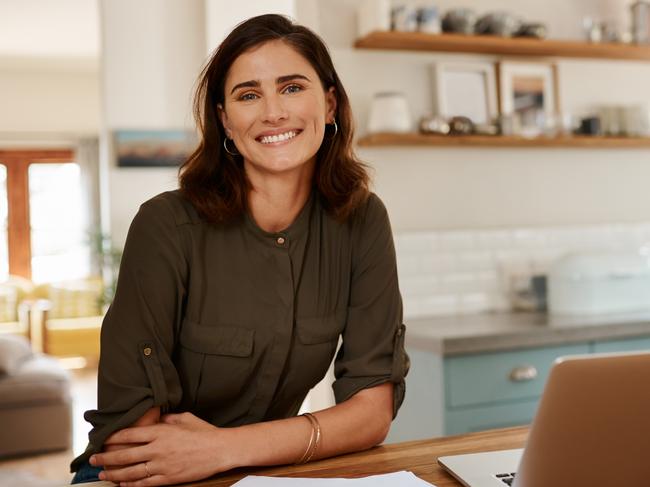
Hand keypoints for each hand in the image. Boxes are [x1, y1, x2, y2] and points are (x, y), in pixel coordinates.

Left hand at [90, 412, 235, 485]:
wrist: (220, 449)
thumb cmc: (204, 432)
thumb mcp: (184, 418)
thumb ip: (166, 419)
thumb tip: (156, 419)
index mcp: (160, 432)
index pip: (129, 435)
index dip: (113, 438)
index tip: (103, 440)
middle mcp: (157, 449)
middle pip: (124, 455)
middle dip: (106, 457)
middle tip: (94, 459)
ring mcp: (162, 465)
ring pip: (130, 472)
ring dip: (114, 473)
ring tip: (102, 474)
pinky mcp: (168, 478)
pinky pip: (145, 483)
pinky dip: (131, 484)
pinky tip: (122, 484)